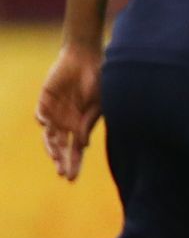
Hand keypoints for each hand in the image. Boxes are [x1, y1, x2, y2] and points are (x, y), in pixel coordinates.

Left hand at [36, 44, 102, 180]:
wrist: (86, 58)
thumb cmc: (98, 81)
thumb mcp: (98, 105)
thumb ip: (88, 124)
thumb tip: (82, 145)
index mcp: (81, 126)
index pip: (76, 150)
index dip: (74, 164)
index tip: (71, 179)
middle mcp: (66, 123)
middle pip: (61, 147)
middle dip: (62, 161)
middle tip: (62, 173)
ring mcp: (55, 112)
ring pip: (49, 135)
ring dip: (52, 146)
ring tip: (55, 155)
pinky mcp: (45, 100)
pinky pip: (41, 114)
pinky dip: (44, 120)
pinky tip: (47, 125)